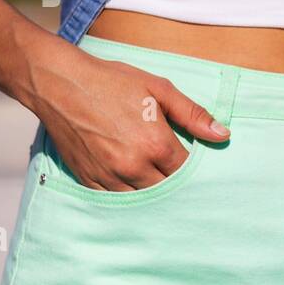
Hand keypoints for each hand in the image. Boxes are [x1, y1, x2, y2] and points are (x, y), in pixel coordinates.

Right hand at [31, 46, 229, 190]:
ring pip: (143, 202)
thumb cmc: (111, 82)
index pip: (187, 172)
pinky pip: (115, 202)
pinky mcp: (89, 180)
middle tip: (179, 177)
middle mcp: (133, 166)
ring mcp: (109, 176)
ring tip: (158, 184)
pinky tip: (134, 188)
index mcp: (155, 144)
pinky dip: (127, 198)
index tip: (195, 165)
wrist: (59, 83)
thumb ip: (192, 114)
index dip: (194, 171)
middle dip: (175, 185)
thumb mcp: (158, 89)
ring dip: (153, 195)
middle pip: (168, 192)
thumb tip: (223, 135)